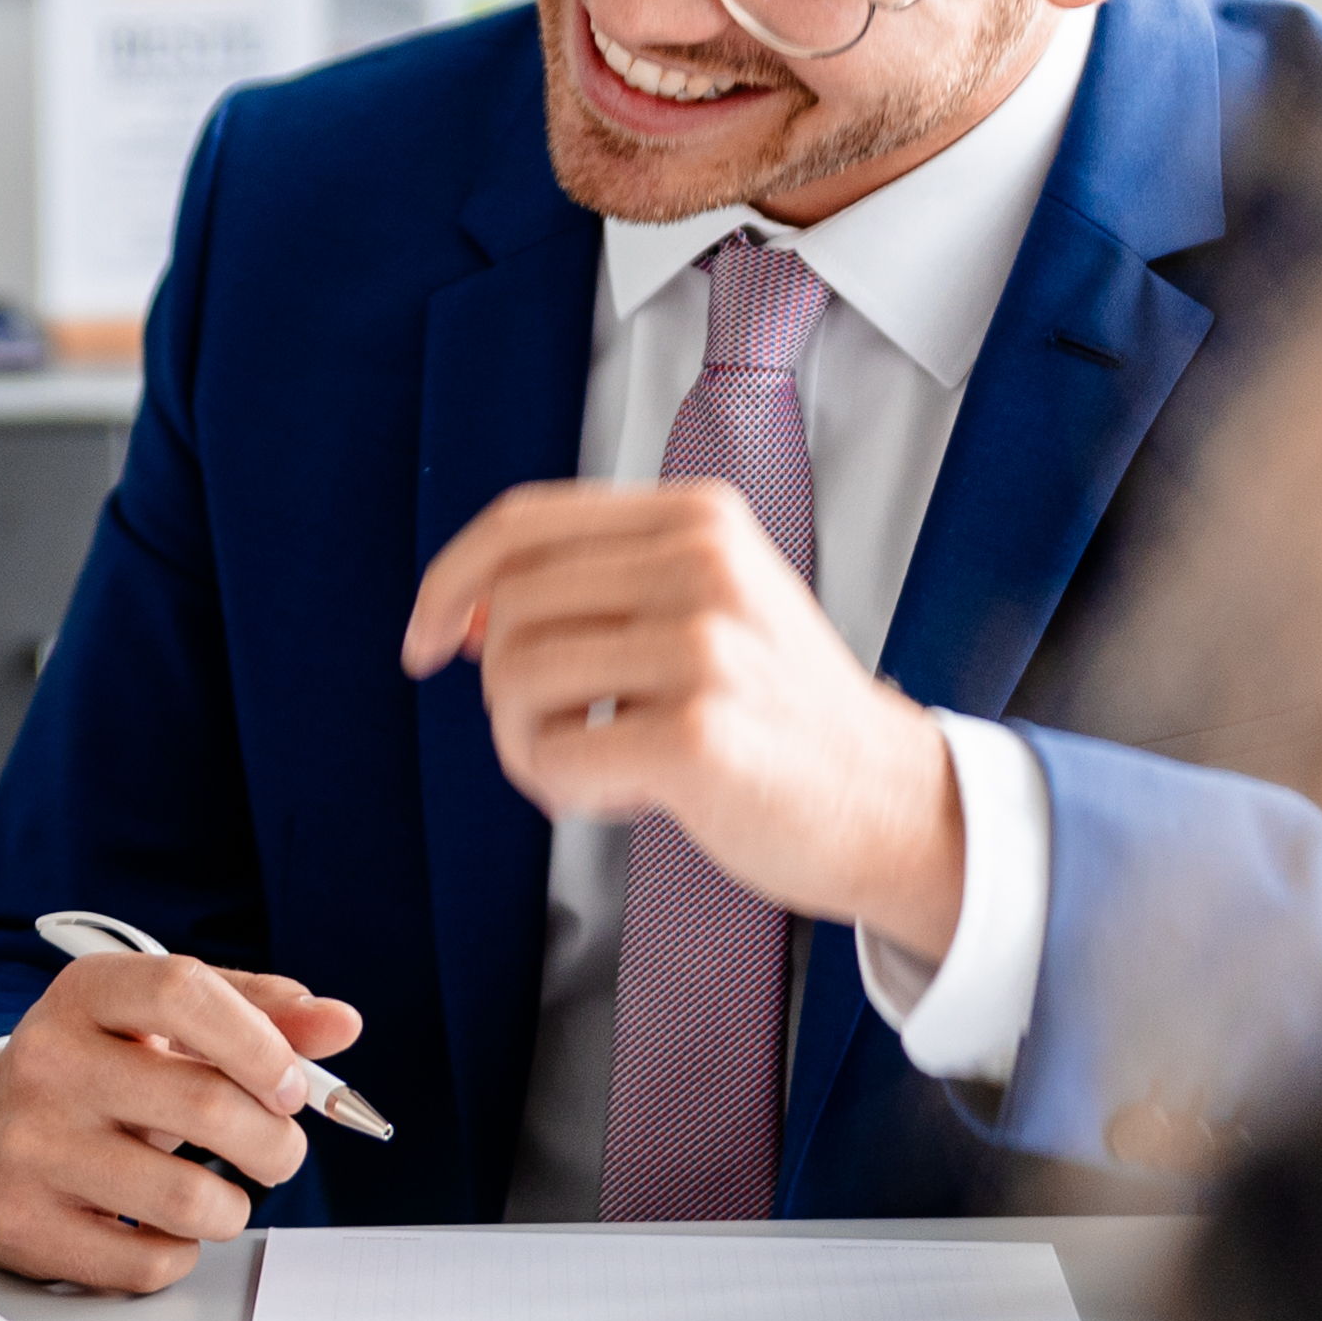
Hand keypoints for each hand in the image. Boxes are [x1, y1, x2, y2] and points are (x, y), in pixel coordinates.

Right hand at [0, 951, 365, 1294]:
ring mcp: (29, 1146)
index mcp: (84, 994)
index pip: (184, 990)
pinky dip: (177, 1254)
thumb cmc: (95, 1077)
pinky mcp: (21, 1223)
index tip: (291, 1085)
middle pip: (208, 1104)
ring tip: (217, 1195)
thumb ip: (257, 1015)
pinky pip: (148, 1263)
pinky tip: (155, 1226)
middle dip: (276, 1142)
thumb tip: (340, 1024)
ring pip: (189, 1199)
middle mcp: (46, 1061)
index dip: (261, 1042)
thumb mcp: (162, 1027)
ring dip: (232, 1208)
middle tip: (276, 1150)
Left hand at [401, 478, 963, 956]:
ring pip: (514, 679)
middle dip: (501, 688)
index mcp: (697, 517)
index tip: (428, 641)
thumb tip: (457, 613)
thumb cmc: (781, 717)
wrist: (893, 804)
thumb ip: (596, 587)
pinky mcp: (698, 732)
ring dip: (529, 746)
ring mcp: (705, 645)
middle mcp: (703, 563)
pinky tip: (631, 796)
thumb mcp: (705, 607)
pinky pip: (552, 755)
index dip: (450, 582)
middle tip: (559, 738)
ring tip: (600, 767)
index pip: (521, 523)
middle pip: (506, 607)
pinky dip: (565, 791)